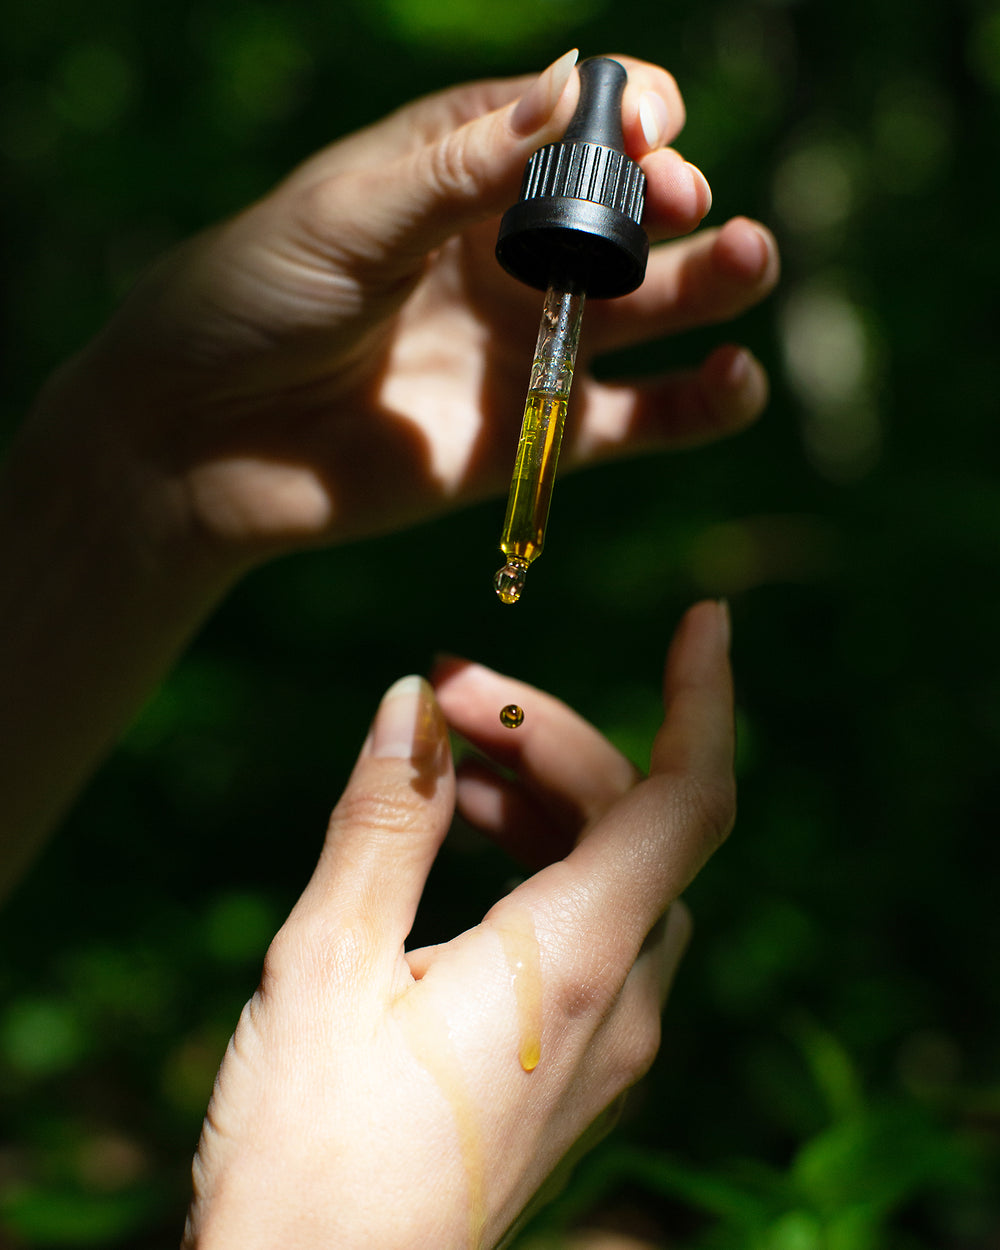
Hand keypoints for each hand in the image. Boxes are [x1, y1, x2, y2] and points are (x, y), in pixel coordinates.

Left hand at [45, 51, 776, 572]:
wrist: (198, 446)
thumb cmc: (251, 304)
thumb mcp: (349, 218)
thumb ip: (462, 167)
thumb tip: (576, 89)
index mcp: (457, 170)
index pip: (567, 121)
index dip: (621, 114)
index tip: (648, 123)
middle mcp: (503, 253)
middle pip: (622, 213)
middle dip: (667, 198)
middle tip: (682, 203)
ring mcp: (524, 344)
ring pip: (649, 307)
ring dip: (714, 280)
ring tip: (748, 259)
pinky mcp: (535, 435)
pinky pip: (638, 418)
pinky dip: (698, 403)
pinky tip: (737, 379)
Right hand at [183, 601, 733, 1248]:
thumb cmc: (306, 1160)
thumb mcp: (325, 966)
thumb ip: (382, 823)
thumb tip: (410, 708)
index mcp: (572, 963)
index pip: (687, 799)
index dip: (703, 696)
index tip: (702, 618)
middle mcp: (621, 1004)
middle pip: (631, 821)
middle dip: (545, 739)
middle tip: (440, 698)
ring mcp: (611, 1048)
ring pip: (616, 875)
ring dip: (540, 800)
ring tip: (438, 767)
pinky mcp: (580, 1075)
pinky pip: (594, 933)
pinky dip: (541, 866)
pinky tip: (458, 855)